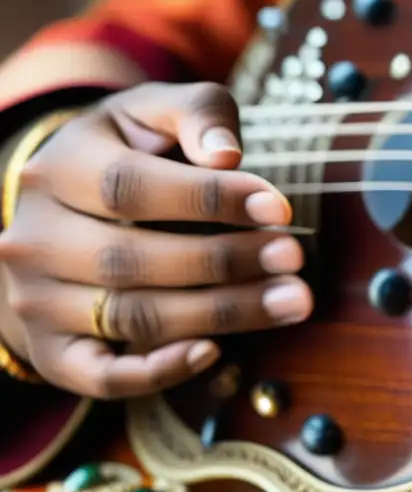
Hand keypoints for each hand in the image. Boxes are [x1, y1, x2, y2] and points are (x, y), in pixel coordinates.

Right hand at [0, 82, 312, 398]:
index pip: (132, 188)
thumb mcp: (158, 115)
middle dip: (227, 261)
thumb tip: (226, 153)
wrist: (66, 214)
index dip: (212, 200)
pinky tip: (214, 352)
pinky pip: (104, 376)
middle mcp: (36, 238)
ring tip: (292, 301)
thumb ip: (197, 116)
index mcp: (59, 169)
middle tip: (295, 259)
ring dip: (221, 314)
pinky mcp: (54, 352)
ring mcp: (37, 300)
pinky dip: (159, 371)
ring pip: (132, 317)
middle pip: (135, 260)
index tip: (280, 210)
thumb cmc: (131, 155)